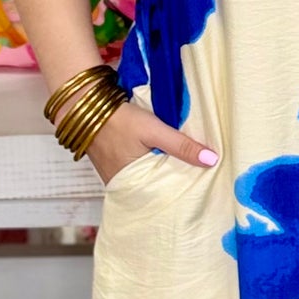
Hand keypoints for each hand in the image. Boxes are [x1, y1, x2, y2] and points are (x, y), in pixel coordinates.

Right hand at [85, 100, 218, 183]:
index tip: (206, 185)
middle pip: (158, 187)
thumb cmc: (119, 119)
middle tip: (203, 178)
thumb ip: (181, 145)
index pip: (167, 194)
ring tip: (190, 169)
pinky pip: (139, 171)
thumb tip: (212, 160)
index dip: (185, 189)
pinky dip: (152, 165)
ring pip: (149, 178)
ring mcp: (117, 176)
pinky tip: (166, 159)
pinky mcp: (114, 166)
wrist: (85, 105)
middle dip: (177, 182)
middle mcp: (124, 185)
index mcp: (133, 184)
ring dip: (165, 172)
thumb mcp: (154, 130)